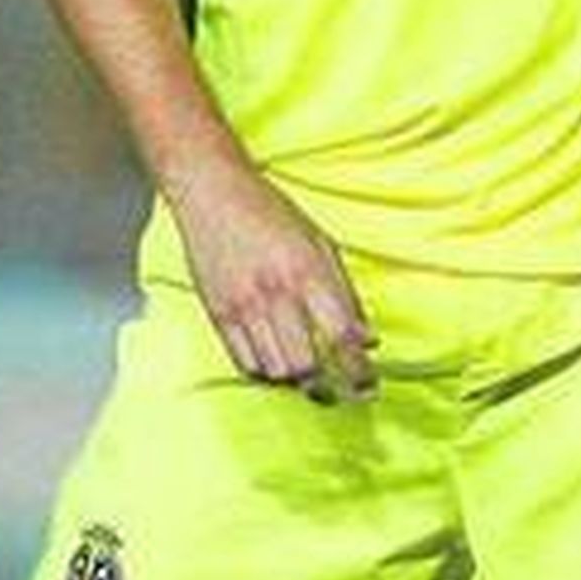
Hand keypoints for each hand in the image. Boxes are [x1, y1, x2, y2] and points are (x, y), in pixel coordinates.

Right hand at [166, 155, 376, 403]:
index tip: (367, 386)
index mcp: (307, 271)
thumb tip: (367, 338)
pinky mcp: (218, 313)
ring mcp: (244, 305)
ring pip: (276, 371)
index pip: (341, 337)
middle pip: (307, 365)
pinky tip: (275, 362)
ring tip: (306, 375)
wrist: (212, 190)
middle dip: (328, 385)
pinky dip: (265, 373)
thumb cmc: (267, 209)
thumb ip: (345, 292)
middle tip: (338, 389)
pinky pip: (245, 364)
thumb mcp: (319, 241)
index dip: (359, 372)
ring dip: (296, 381)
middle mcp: (276, 291)